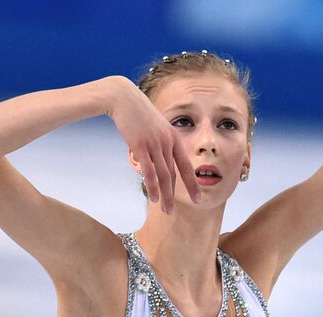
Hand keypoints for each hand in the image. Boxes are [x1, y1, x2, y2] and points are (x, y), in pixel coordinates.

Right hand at [105, 76, 200, 213]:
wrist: (124, 98)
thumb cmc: (139, 113)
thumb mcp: (156, 127)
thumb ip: (161, 142)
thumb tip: (160, 158)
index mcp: (174, 138)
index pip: (186, 166)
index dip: (192, 184)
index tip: (198, 198)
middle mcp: (168, 142)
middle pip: (174, 174)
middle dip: (175, 195)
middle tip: (173, 211)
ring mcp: (155, 144)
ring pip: (163, 175)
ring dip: (164, 195)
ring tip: (165, 209)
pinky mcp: (141, 146)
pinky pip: (149, 170)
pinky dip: (152, 185)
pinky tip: (153, 197)